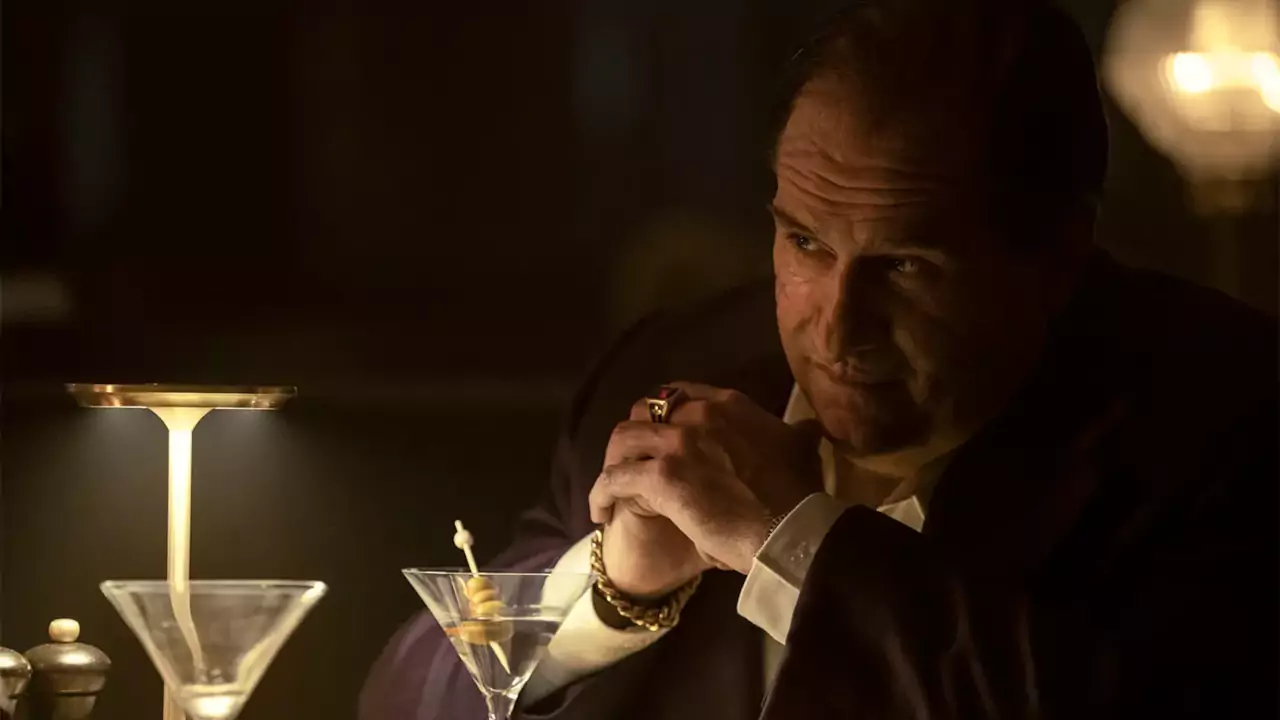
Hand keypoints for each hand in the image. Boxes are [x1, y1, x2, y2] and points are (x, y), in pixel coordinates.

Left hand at [592, 384, 823, 575]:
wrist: (789, 529)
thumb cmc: (797, 495)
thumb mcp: (803, 452)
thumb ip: (799, 434)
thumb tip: (811, 427)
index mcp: (729, 405)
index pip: (680, 394)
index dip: (663, 417)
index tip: (660, 441)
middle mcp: (698, 414)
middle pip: (644, 411)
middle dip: (634, 438)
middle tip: (633, 465)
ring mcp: (677, 442)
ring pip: (623, 439)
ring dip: (613, 463)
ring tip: (613, 489)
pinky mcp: (661, 475)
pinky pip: (614, 478)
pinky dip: (601, 493)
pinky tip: (601, 511)